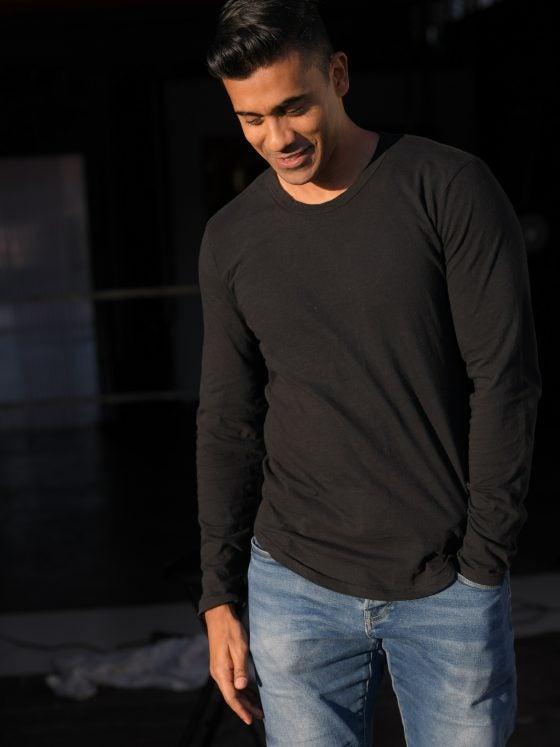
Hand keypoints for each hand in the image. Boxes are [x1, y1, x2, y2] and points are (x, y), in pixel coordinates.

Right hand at [204, 603, 263, 724]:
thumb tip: (241, 687)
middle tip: (261, 716)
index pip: (231, 697)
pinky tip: (251, 693)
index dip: (241, 710)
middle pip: (232, 696)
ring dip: (245, 699)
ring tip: (258, 708)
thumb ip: (240, 667)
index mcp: (221, 671)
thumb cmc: (231, 629)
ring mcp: (220, 669)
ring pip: (232, 690)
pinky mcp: (223, 665)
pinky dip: (242, 690)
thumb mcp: (239, 647)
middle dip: (246, 707)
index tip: (250, 720)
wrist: (219, 616)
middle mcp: (219, 673)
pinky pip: (232, 682)